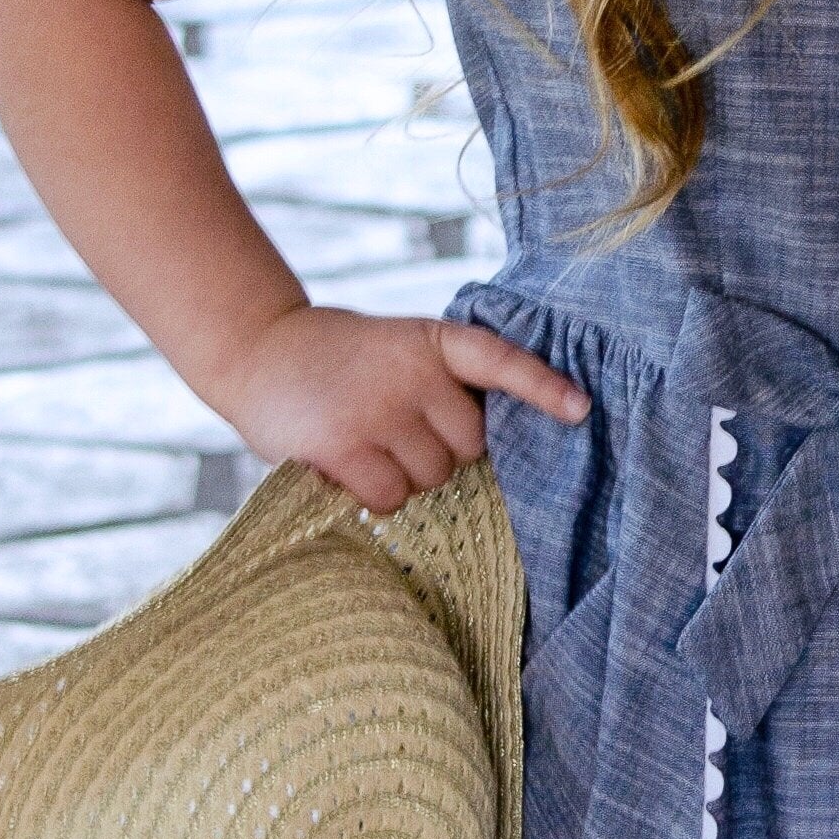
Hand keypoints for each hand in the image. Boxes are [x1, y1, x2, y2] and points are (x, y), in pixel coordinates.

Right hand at [211, 301, 586, 516]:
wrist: (256, 349)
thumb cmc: (338, 362)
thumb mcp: (395, 352)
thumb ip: (436, 387)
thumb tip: (475, 453)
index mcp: (432, 342)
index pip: (499, 361)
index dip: (542, 387)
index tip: (581, 410)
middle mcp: (412, 373)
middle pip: (468, 448)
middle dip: (441, 453)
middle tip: (396, 432)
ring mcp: (379, 410)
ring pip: (431, 478)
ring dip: (404, 477)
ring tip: (365, 444)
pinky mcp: (344, 445)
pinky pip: (390, 497)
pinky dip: (375, 496)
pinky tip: (346, 468)